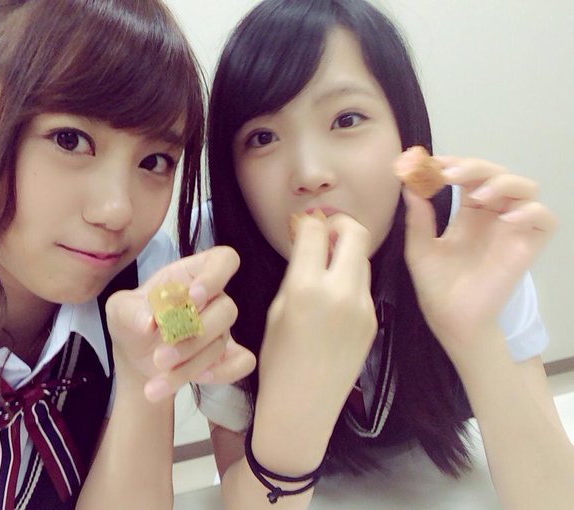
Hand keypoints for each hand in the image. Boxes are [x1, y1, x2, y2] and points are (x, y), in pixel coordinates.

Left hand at [104, 246, 255, 401]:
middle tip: (160, 356)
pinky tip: (197, 380)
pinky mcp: (227, 356)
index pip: (223, 261)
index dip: (215, 276)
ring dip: (190, 363)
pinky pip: (242, 362)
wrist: (135, 357)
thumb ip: (130, 310)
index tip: (193, 297)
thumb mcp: (119, 310)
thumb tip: (150, 322)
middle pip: (226, 308)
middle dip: (193, 336)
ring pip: (221, 342)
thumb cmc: (132, 320)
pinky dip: (223, 373)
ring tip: (158, 374)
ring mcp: (222, 328)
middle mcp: (212, 299)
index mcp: (190, 275)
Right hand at [258, 213, 376, 403]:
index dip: (307, 222)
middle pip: (356, 233)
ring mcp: (364, 307)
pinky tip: (334, 298)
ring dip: (346, 252)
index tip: (301, 226)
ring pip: (362, 258)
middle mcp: (341, 292)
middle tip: (324, 234)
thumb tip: (308, 245)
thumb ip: (297, 274)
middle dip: (339, 224)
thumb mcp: (277, 310)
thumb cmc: (278, 361)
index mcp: (307, 288)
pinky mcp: (374, 320)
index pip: (316, 230)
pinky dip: (350, 279)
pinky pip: (364, 286)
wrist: (304, 407)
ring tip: (326, 268)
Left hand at [404, 156, 556, 351]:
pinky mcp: (528, 246)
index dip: (455, 163)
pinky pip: (544, 219)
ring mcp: (512, 229)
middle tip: (449, 174)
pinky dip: (531, 211)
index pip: (469, 176)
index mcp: (468, 212)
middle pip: (497, 174)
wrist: (451, 318)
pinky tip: (507, 218)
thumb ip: (418, 218)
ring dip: (503, 182)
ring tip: (477, 195)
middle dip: (474, 167)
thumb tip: (408, 185)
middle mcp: (493, 215)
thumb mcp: (420, 249)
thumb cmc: (436, 285)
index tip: (431, 162)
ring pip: (525, 188)